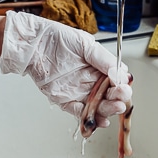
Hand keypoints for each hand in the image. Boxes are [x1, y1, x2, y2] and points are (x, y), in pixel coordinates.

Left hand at [0, 11, 131, 128]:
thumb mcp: (85, 44)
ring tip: (112, 110)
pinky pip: (76, 111)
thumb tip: (120, 73)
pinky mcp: (64, 100)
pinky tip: (94, 119)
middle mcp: (90, 82)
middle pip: (108, 97)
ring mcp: (78, 92)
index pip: (115, 82)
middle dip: (116, 100)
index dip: (121, 86)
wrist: (34, 43)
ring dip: (105, 111)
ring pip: (95, 107)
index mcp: (99, 69)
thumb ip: (103, 59)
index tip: (123, 87)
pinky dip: (85, 117)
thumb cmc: (57, 38)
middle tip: (120, 101)